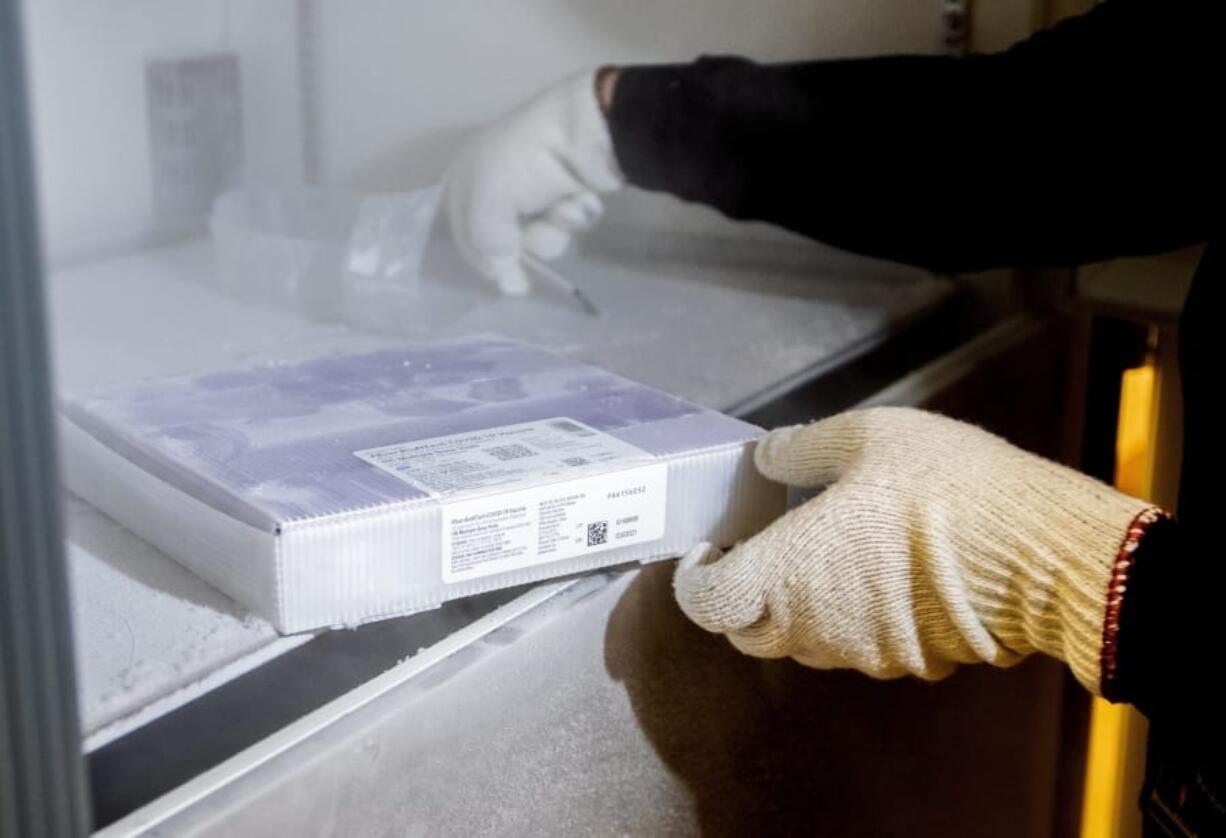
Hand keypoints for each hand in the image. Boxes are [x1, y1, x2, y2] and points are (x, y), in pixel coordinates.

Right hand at [445, 70, 622, 294]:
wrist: (585, 129)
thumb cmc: (524, 163)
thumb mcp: (487, 204)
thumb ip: (487, 246)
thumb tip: (510, 284)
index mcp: (467, 175)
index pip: (464, 232)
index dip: (481, 258)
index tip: (503, 276)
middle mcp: (499, 182)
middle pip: (507, 240)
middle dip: (527, 242)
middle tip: (539, 234)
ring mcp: (537, 187)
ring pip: (542, 235)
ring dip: (553, 229)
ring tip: (562, 206)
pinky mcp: (569, 190)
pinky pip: (569, 221)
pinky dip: (575, 213)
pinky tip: (581, 195)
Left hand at [673, 407, 1160, 691]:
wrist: (1043, 553)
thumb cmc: (948, 490)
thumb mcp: (866, 436)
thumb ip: (802, 448)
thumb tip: (767, 456)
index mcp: (787, 572)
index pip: (707, 603)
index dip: (694, 580)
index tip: (706, 552)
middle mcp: (814, 625)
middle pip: (746, 631)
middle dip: (740, 595)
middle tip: (758, 550)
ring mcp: (862, 651)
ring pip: (801, 643)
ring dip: (794, 608)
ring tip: (823, 554)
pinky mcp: (909, 662)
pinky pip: (857, 646)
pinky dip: (849, 617)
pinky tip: (877, 574)